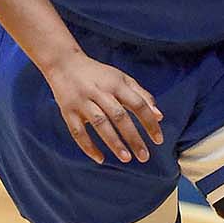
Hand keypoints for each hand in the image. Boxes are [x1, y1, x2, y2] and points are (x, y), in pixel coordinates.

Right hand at [46, 51, 163, 164]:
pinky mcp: (67, 111)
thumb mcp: (122, 78)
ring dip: (114, 142)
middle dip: (133, 138)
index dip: (149, 122)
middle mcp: (99, 92)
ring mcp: (82, 102)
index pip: (137, 104)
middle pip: (119, 116)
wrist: (64, 63)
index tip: (158, 140)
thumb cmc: (98, 75)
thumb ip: (141, 95)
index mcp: (116, 84)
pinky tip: (100, 159)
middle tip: (144, 157)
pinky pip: (77, 132)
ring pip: (100, 124)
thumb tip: (159, 116)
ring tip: (126, 158)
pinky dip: (88, 147)